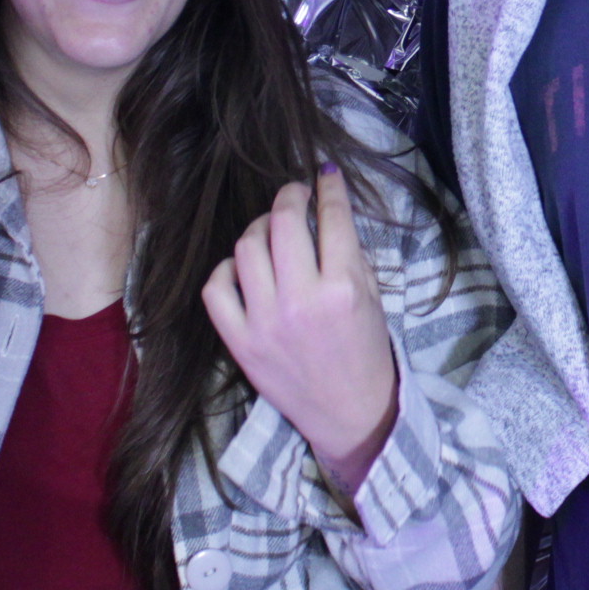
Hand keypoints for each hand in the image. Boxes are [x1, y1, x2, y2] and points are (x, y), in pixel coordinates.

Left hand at [203, 164, 400, 497]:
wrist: (349, 413)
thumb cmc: (366, 351)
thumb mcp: (372, 297)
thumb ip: (348, 253)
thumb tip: (323, 208)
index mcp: (343, 289)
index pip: (331, 217)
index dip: (328, 187)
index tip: (324, 175)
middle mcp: (301, 302)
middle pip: (282, 222)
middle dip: (290, 195)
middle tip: (295, 193)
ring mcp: (265, 323)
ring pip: (246, 247)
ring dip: (259, 228)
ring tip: (271, 230)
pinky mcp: (240, 343)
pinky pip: (216, 289)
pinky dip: (227, 270)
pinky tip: (243, 269)